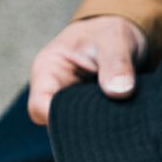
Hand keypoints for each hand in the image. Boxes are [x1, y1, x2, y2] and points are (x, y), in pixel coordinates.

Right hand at [28, 15, 148, 124]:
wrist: (120, 34)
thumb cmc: (109, 32)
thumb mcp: (115, 39)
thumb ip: (117, 62)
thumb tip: (120, 92)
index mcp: (48, 71)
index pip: (39, 107)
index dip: (59, 119)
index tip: (91, 117)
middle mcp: (54, 91)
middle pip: (56, 124)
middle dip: (83, 127)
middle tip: (113, 121)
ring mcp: (70, 105)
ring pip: (76, 129)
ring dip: (97, 128)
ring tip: (120, 120)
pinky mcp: (87, 113)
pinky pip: (92, 128)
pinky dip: (106, 127)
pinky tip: (122, 124)